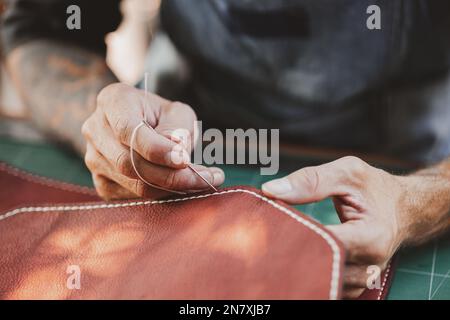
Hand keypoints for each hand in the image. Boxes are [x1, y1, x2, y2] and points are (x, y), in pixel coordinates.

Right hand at [82, 83, 224, 199]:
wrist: (142, 125)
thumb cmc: (162, 116)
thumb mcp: (176, 112)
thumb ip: (177, 127)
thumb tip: (176, 150)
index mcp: (112, 101)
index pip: (129, 131)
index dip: (157, 149)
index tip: (185, 159)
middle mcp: (95, 129)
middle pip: (130, 162)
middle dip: (172, 175)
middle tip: (207, 177)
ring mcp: (94, 158)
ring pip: (133, 183)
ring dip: (172, 187)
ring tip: (203, 181)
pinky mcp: (101, 182)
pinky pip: (132, 196)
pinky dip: (161, 195)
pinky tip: (182, 187)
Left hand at [262, 156, 409, 298]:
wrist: (404, 208)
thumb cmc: (375, 187)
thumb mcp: (347, 172)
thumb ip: (310, 180)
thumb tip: (269, 190)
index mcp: (371, 237)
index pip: (324, 243)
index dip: (295, 234)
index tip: (273, 224)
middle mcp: (370, 265)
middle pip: (320, 267)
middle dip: (293, 252)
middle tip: (271, 237)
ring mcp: (364, 278)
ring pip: (322, 281)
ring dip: (300, 264)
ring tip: (283, 245)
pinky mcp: (356, 283)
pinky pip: (329, 285)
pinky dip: (311, 272)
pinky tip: (298, 256)